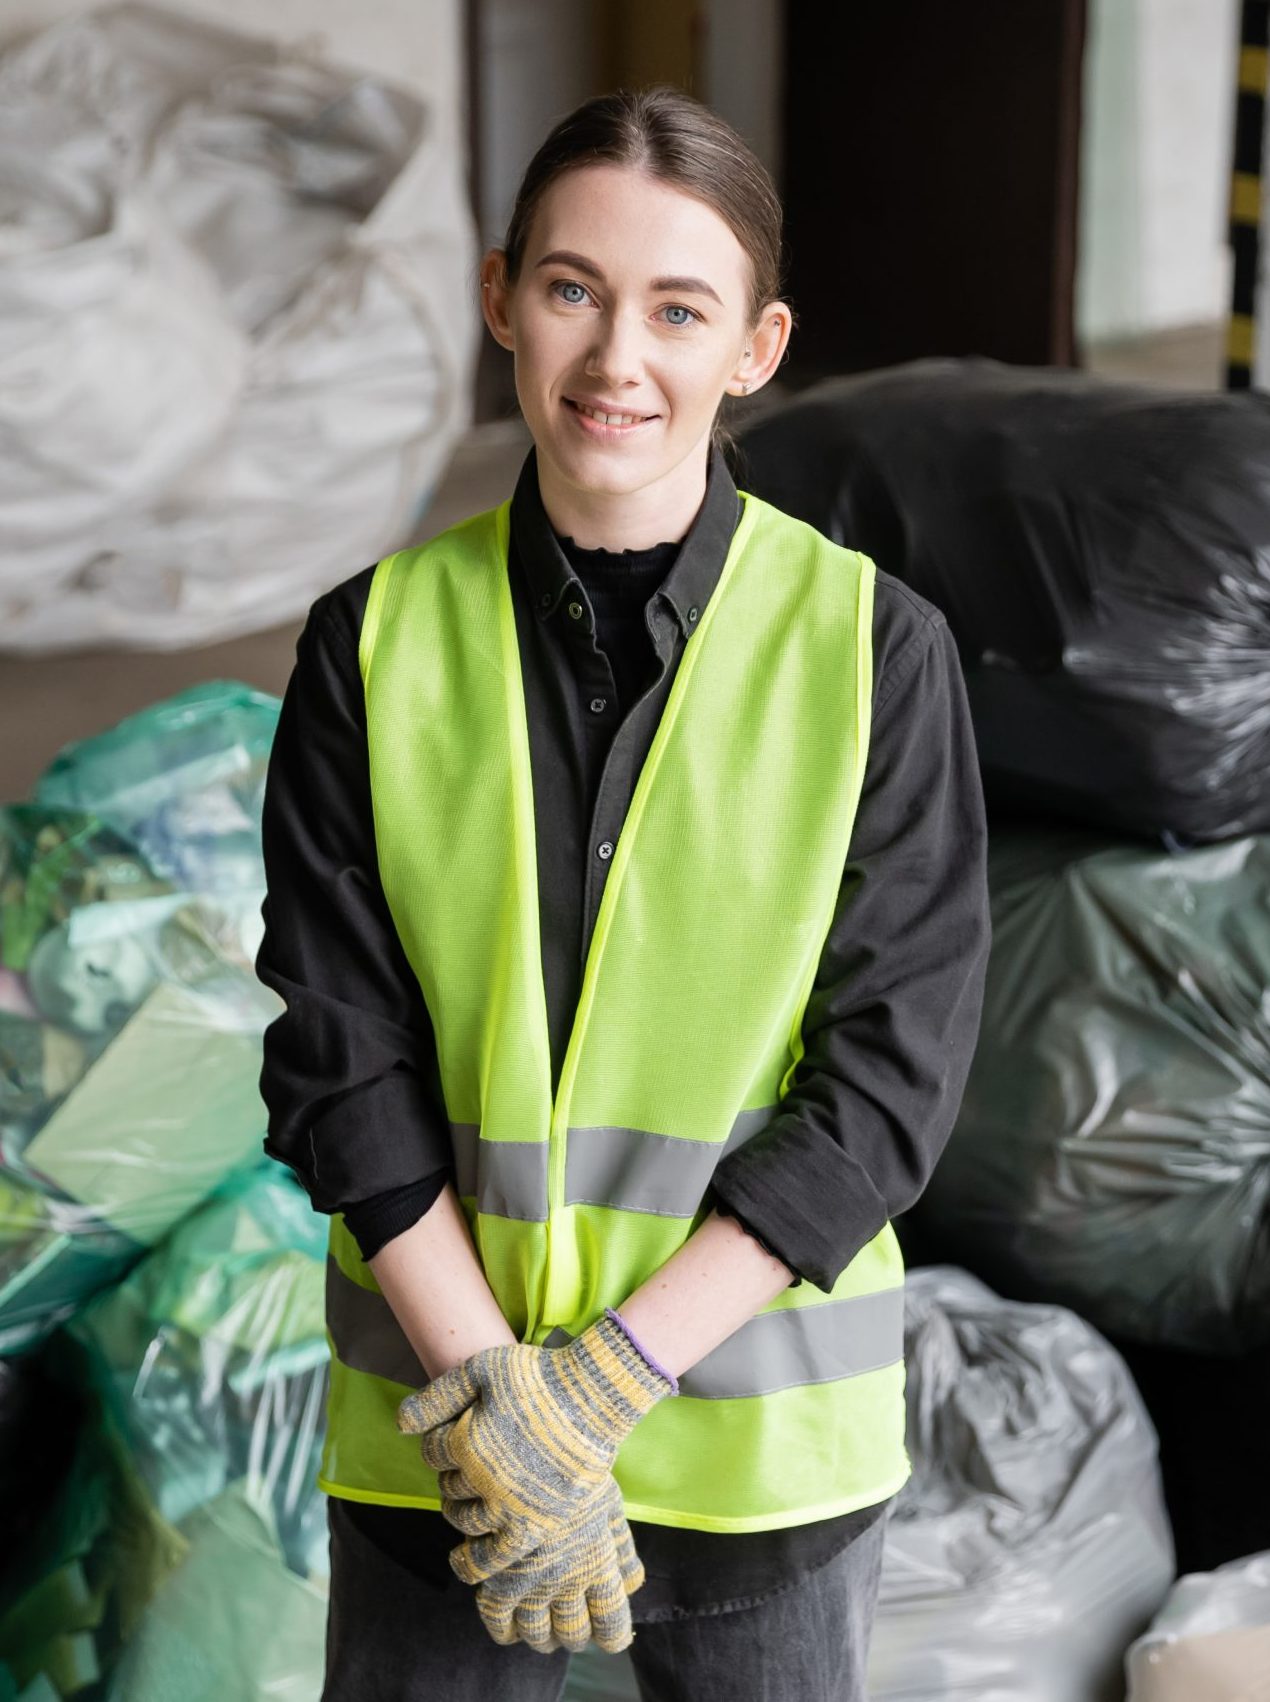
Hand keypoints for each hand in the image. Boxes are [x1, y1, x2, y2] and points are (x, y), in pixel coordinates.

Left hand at [396, 1313, 671, 1581]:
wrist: (592, 1397)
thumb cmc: (538, 1377)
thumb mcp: (481, 1370)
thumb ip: (437, 1396)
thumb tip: (399, 1422)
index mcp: (465, 1442)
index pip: (432, 1450)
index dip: (441, 1439)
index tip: (458, 1431)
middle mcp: (481, 1480)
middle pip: (447, 1485)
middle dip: (453, 1473)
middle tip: (474, 1459)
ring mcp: (508, 1508)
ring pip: (464, 1520)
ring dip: (462, 1509)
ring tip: (475, 1496)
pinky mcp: (534, 1527)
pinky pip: (491, 1558)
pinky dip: (472, 1562)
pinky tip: (464, 1558)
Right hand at [467, 1477, 644, 1653]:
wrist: (536, 1436)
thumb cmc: (575, 1465)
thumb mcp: (607, 1503)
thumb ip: (621, 1547)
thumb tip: (634, 1583)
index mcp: (601, 1565)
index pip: (612, 1625)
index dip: (608, 1636)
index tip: (604, 1636)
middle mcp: (571, 1579)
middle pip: (571, 1634)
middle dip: (567, 1638)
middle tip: (560, 1633)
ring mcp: (535, 1578)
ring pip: (532, 1632)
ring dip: (531, 1635)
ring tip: (527, 1629)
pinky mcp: (499, 1569)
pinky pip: (495, 1614)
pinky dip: (497, 1622)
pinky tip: (496, 1607)